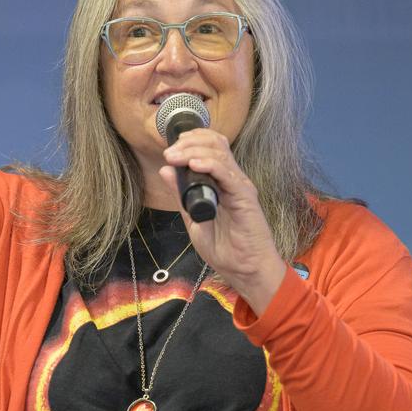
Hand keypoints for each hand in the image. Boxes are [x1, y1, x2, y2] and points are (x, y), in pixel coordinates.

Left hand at [159, 129, 287, 312]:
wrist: (244, 270)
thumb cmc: (224, 249)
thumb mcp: (193, 219)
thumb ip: (181, 195)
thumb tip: (166, 171)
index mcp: (221, 182)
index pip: (211, 147)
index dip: (192, 140)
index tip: (171, 147)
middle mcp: (232, 179)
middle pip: (214, 144)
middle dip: (188, 143)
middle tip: (169, 153)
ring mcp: (240, 186)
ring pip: (220, 154)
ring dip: (194, 151)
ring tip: (175, 156)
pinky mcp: (245, 197)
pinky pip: (227, 174)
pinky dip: (210, 165)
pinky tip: (194, 165)